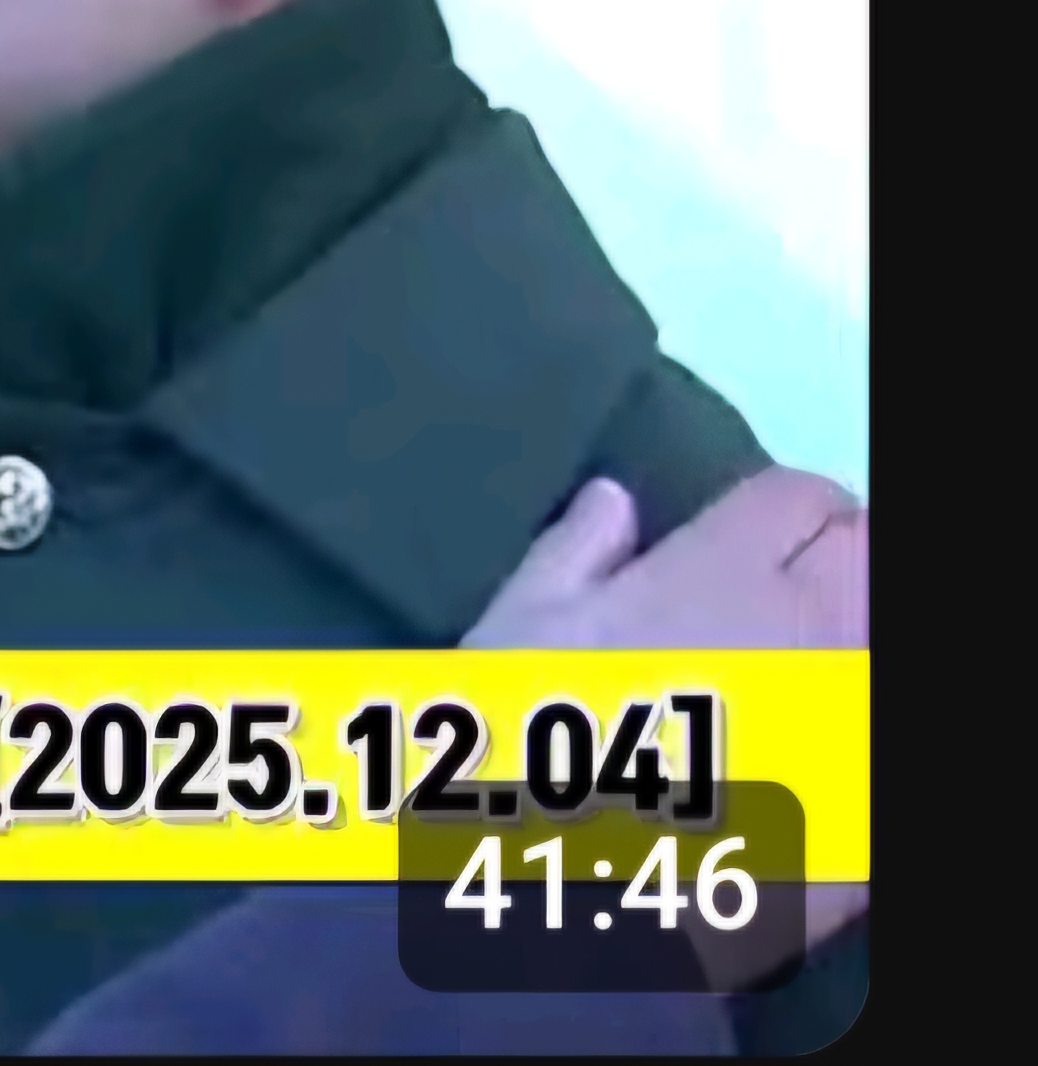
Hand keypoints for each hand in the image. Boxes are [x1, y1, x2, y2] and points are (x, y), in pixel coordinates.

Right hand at [466, 467, 868, 955]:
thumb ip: (572, 553)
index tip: (752, 542)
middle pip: (867, 552)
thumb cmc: (525, 750)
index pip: (796, 496)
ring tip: (803, 665)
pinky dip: (846, 717)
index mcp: (714, 576)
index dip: (779, 513)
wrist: (580, 897)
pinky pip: (873, 724)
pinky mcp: (861, 787)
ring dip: (851, 635)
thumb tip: (616, 499)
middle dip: (837, 559)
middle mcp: (802, 625)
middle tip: (792, 595)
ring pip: (881, 633)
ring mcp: (844, 707)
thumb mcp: (512, 634)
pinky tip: (807, 742)